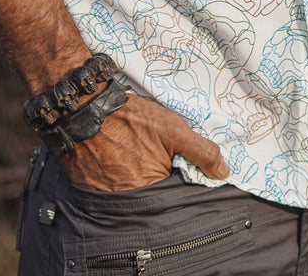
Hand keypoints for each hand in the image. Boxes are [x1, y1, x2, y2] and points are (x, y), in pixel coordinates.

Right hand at [58, 92, 229, 191]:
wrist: (83, 108)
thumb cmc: (130, 118)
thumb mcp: (173, 129)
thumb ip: (202, 152)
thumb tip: (224, 173)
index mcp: (152, 189)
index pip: (174, 194)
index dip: (177, 178)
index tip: (175, 163)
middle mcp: (129, 200)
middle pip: (152, 194)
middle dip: (157, 178)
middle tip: (150, 154)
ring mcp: (107, 196)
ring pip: (132, 192)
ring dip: (135, 177)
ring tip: (132, 153)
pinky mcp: (89, 188)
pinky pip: (109, 189)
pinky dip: (114, 176)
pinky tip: (116, 156)